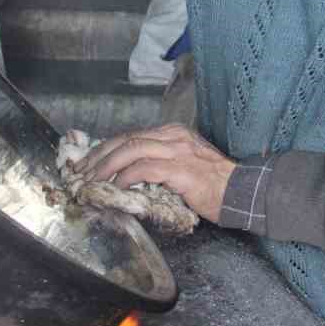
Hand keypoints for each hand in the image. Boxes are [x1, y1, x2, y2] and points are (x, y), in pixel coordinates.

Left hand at [75, 124, 236, 223]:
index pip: (131, 135)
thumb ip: (160, 164)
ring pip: (131, 150)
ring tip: (92, 181)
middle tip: (82, 172)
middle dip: (99, 155)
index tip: (89, 163)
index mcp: (173, 133)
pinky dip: (126, 177)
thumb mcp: (184, 165)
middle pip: (126, 139)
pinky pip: (145, 169)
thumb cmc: (215, 184)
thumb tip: (129, 176)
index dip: (106, 149)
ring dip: (106, 166)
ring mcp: (178, 151)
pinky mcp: (181, 169)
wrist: (243, 192)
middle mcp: (173, 136)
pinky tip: (116, 187)